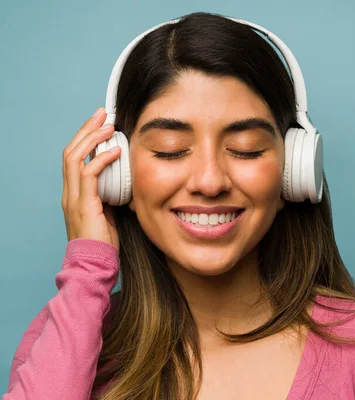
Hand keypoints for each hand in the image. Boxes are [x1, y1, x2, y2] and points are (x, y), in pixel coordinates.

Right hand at [61, 107, 121, 251]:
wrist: (95, 264)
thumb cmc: (104, 243)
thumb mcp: (110, 213)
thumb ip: (112, 195)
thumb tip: (128, 180)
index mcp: (74, 193)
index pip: (75, 157)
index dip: (86, 138)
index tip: (102, 124)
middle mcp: (69, 192)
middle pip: (71, 150)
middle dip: (86, 129)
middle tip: (102, 113)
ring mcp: (73, 197)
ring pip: (74, 157)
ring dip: (92, 138)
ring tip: (108, 125)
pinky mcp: (82, 204)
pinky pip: (88, 173)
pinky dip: (102, 158)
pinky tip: (116, 150)